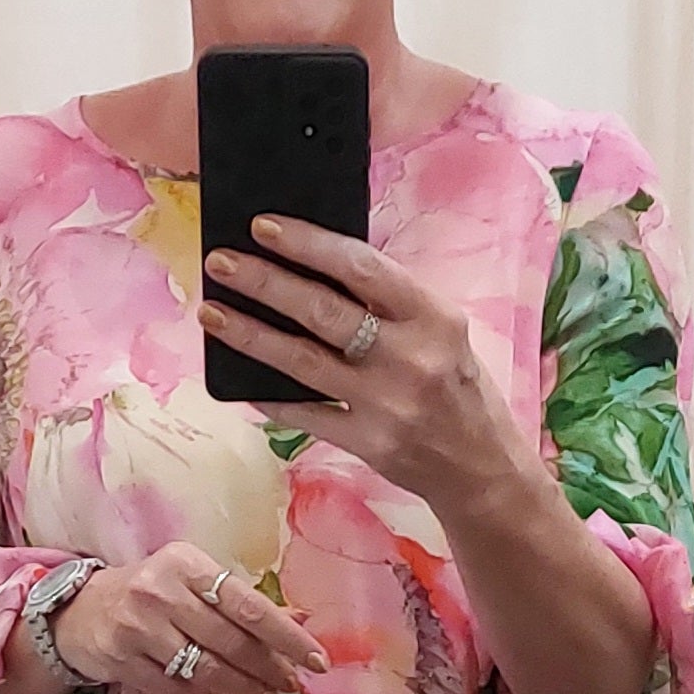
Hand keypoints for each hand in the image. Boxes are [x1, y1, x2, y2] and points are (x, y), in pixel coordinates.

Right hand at [52, 540, 327, 693]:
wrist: (81, 609)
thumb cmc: (152, 591)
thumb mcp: (192, 580)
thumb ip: (240, 600)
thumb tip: (300, 619)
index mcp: (187, 564)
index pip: (249, 606)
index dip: (288, 637)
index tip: (316, 660)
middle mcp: (162, 591)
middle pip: (231, 642)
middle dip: (269, 670)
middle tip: (291, 686)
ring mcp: (139, 628)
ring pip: (206, 671)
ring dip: (244, 691)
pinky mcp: (122, 661)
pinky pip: (178, 690)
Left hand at [199, 218, 517, 514]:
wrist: (481, 467)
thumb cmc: (456, 385)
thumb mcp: (441, 331)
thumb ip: (389, 302)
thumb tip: (313, 265)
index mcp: (433, 316)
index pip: (361, 267)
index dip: (308, 244)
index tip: (264, 227)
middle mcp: (410, 357)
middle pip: (323, 311)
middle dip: (264, 282)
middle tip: (221, 262)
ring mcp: (386, 404)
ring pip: (303, 361)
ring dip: (251, 334)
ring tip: (213, 312)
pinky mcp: (368, 443)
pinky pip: (305, 413)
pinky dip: (269, 395)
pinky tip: (239, 379)